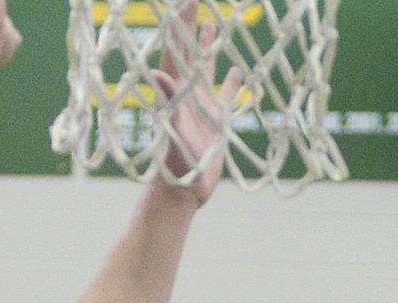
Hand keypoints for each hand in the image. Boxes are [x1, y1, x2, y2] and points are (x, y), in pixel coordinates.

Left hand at [151, 0, 243, 203]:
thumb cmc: (176, 162)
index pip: (177, 49)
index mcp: (175, 91)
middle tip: (195, 3)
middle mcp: (187, 94)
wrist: (183, 189)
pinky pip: (224, 97)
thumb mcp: (174, 128)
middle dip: (191, 27)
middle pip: (189, 53)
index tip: (187, 1)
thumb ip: (168, 100)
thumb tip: (159, 71)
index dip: (180, 24)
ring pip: (205, 70)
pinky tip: (238, 71)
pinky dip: (230, 83)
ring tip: (211, 27)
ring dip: (207, 49)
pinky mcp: (215, 122)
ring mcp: (201, 107)